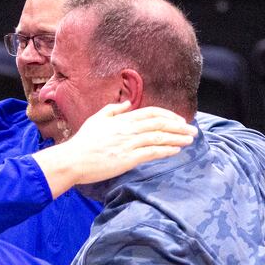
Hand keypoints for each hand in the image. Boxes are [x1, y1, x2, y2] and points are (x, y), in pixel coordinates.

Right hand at [32, 101, 196, 197]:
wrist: (72, 160)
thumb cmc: (82, 142)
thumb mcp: (96, 119)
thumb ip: (113, 110)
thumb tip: (127, 103)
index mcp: (121, 119)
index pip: (150, 113)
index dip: (168, 115)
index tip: (179, 120)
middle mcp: (127, 129)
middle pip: (159, 124)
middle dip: (179, 126)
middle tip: (192, 130)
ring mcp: (128, 144)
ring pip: (159, 137)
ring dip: (177, 138)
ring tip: (189, 140)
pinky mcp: (128, 159)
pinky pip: (152, 152)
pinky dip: (167, 150)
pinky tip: (176, 150)